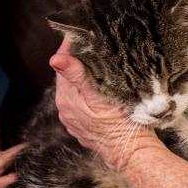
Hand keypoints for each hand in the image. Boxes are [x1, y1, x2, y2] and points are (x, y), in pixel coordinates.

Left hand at [49, 38, 157, 170]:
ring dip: (82, 77)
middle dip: (77, 60)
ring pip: (75, 89)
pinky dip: (87, 92)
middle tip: (92, 44)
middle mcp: (65, 109)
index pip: (62, 64)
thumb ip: (77, 76)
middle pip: (67, 76)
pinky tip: (100, 88)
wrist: (132, 154)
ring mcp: (73, 119)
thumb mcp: (100, 96)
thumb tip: (55, 59)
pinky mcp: (83, 126)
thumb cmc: (121, 125)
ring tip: (98, 63)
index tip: (80, 33)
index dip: (70, 47)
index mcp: (66, 98)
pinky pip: (81, 102)